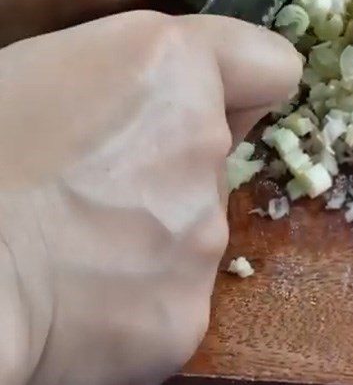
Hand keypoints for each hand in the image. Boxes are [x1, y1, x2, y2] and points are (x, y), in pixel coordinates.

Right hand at [0, 11, 300, 384]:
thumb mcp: (50, 67)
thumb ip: (139, 77)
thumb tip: (172, 104)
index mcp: (173, 67)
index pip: (271, 66)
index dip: (241, 86)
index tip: (211, 101)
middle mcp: (206, 146)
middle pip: (218, 154)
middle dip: (172, 166)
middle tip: (89, 189)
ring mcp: (203, 238)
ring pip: (193, 229)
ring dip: (151, 236)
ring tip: (68, 252)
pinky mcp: (183, 318)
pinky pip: (170, 299)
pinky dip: (132, 304)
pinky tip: (71, 306)